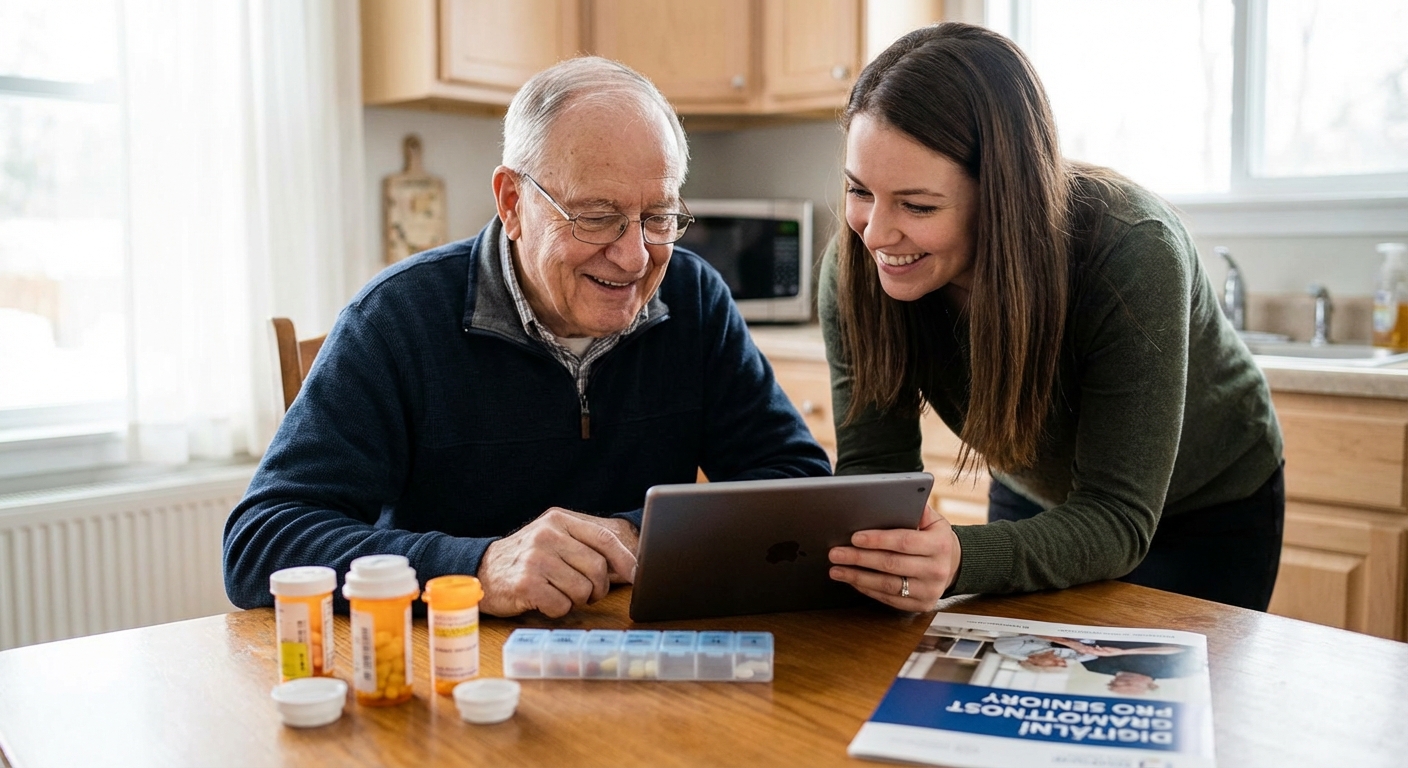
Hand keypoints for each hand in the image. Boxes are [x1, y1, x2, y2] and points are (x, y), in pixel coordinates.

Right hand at [477, 508, 638, 617]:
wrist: (481, 570)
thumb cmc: (525, 558)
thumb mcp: (552, 538)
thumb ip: (584, 544)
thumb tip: (628, 564)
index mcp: (558, 520)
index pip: (604, 539)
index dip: (625, 560)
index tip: (637, 575)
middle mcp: (547, 536)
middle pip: (597, 568)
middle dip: (598, 588)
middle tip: (587, 593)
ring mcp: (535, 559)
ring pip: (582, 590)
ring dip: (576, 600)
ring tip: (560, 594)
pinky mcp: (525, 584)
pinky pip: (561, 605)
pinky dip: (558, 609)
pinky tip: (545, 601)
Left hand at [827, 503, 960, 610]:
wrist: (953, 565)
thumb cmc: (934, 538)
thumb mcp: (934, 520)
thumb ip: (917, 508)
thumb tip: (897, 497)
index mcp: (940, 545)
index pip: (904, 542)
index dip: (878, 540)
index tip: (855, 537)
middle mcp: (937, 570)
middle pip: (891, 564)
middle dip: (859, 558)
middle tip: (836, 553)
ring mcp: (929, 591)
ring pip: (887, 585)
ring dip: (858, 577)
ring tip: (836, 569)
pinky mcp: (921, 605)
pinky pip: (889, 598)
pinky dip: (867, 589)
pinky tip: (852, 580)